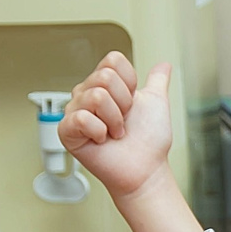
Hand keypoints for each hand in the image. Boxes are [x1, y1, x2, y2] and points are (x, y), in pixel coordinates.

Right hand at [61, 51, 175, 201]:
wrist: (146, 170)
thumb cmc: (149, 143)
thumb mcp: (157, 103)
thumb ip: (157, 81)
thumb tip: (164, 65)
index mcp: (104, 86)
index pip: (112, 61)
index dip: (129, 84)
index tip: (132, 105)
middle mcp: (87, 95)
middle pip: (104, 77)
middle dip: (123, 103)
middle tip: (123, 122)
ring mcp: (75, 112)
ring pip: (96, 96)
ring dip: (114, 120)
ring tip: (114, 133)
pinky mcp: (67, 131)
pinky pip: (81, 118)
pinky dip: (99, 132)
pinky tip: (102, 140)